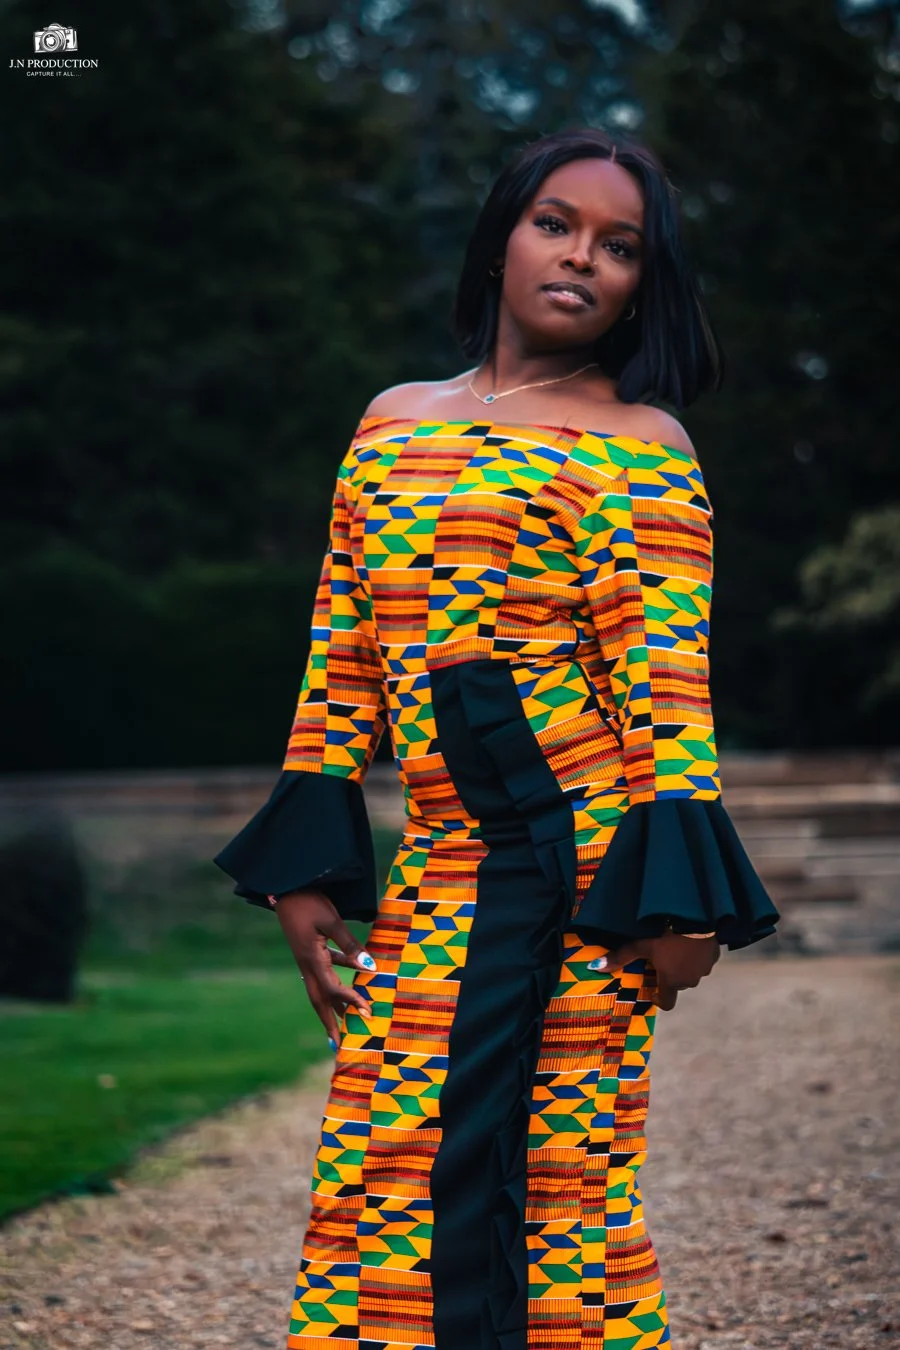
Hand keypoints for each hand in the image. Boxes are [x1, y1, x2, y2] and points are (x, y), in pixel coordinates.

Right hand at [274, 888, 375, 1045]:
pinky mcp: (307, 951)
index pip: (334, 989)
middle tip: (340, 1046)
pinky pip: (322, 972)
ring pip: (319, 989)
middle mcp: (306, 964)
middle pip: (319, 1001)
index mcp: (311, 959)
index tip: (369, 1013)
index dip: (352, 1001)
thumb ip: (350, 944)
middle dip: (330, 1024)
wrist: (284, 887)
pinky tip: (349, 976)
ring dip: (331, 1007)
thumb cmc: (308, 900)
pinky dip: (334, 980)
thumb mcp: (331, 920)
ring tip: (343, 1022)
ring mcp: (305, 959)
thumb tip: (371, 966)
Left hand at [592, 931, 720, 1010]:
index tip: (653, 992)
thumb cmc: (666, 935)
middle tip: (662, 960)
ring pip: (692, 972)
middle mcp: (689, 980)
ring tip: (677, 949)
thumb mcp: (642, 944)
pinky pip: (704, 960)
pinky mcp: (714, 956)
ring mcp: (704, 969)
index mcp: (672, 981)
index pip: (668, 1003)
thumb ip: (621, 956)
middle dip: (670, 976)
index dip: (660, 999)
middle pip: (678, 985)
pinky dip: (697, 955)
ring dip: (685, 966)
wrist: (696, 919)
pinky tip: (691, 942)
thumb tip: (594, 967)